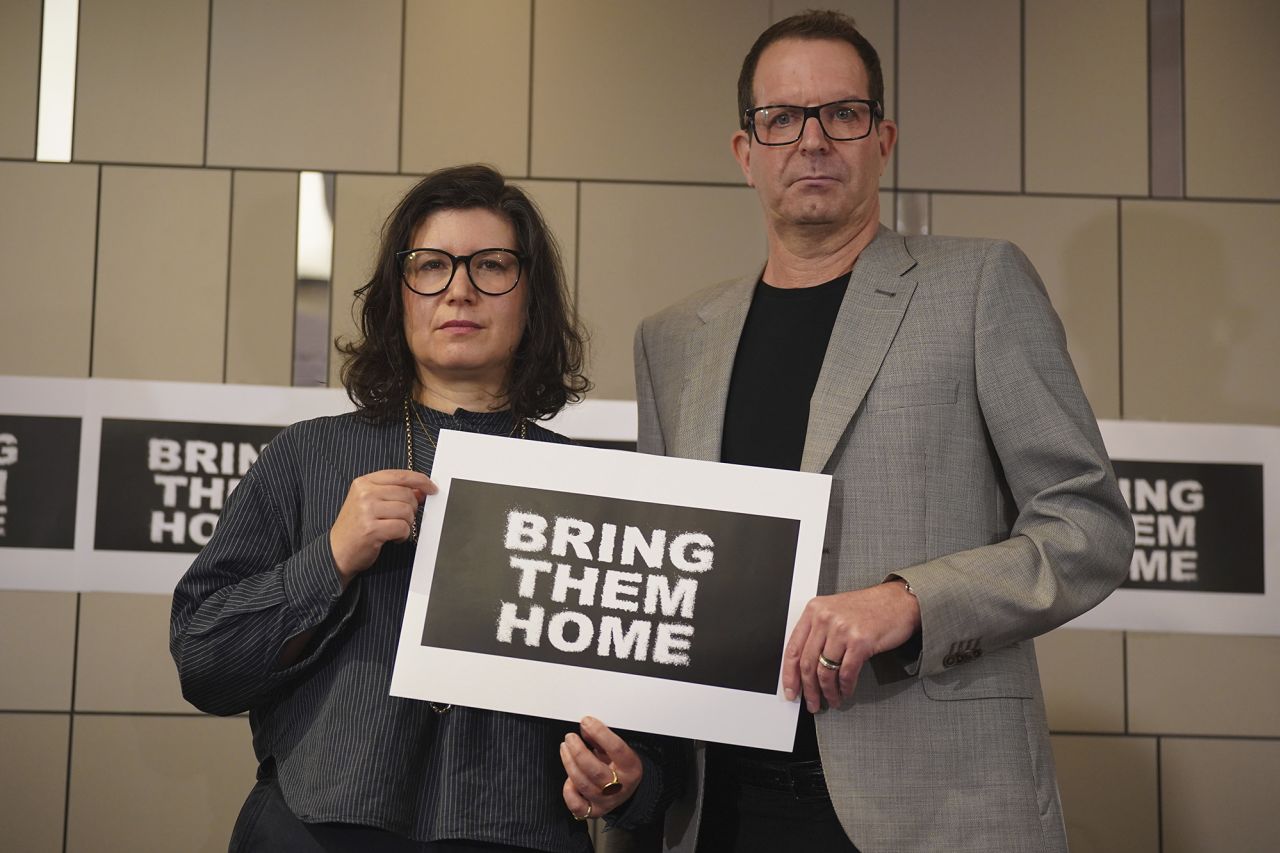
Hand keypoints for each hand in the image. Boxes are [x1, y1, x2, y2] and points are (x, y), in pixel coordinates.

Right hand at [329, 469, 435, 584]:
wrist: (337, 551)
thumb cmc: (356, 527)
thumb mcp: (370, 503)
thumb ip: (393, 493)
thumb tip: (421, 490)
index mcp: (364, 482)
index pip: (400, 475)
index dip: (420, 480)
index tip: (432, 488)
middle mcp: (365, 493)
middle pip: (407, 494)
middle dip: (411, 509)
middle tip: (401, 519)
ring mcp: (367, 511)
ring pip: (407, 511)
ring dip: (407, 523)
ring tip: (394, 529)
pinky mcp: (372, 529)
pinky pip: (402, 527)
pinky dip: (403, 535)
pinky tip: (393, 538)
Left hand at [560, 716, 642, 820]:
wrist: (626, 790)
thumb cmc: (621, 767)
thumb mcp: (617, 750)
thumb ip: (601, 738)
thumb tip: (585, 727)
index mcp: (630, 768)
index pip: (616, 749)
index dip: (600, 733)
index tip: (586, 722)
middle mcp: (620, 787)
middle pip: (595, 770)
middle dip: (578, 751)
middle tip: (570, 738)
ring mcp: (606, 801)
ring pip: (582, 784)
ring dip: (569, 763)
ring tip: (565, 748)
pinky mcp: (594, 811)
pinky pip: (576, 804)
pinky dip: (569, 790)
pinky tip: (569, 778)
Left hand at [782, 580, 919, 711]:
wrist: (900, 601)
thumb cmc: (869, 607)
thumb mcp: (835, 612)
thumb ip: (818, 632)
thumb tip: (804, 666)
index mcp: (814, 610)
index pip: (793, 649)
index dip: (789, 675)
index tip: (790, 690)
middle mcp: (825, 618)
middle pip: (807, 664)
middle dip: (808, 690)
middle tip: (812, 703)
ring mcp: (842, 630)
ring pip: (825, 672)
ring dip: (828, 692)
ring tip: (832, 699)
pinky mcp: (860, 642)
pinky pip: (846, 673)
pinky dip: (845, 687)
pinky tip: (846, 691)